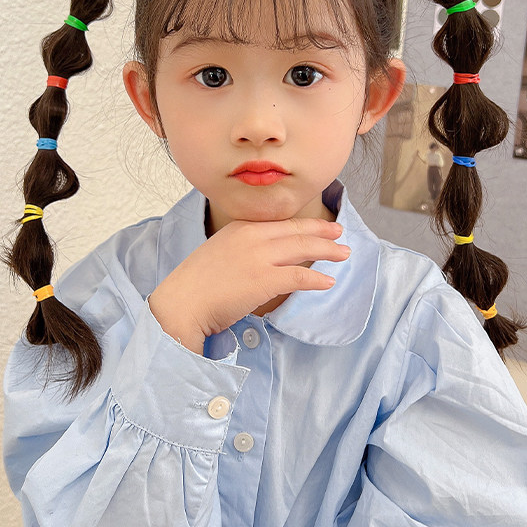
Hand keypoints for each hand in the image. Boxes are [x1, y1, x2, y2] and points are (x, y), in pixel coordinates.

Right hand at [149, 217, 348, 352]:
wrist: (182, 303)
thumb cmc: (195, 286)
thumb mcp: (218, 254)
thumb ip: (240, 250)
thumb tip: (259, 259)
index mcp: (239, 228)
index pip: (280, 223)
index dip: (305, 223)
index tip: (321, 225)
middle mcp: (252, 236)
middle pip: (296, 231)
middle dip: (323, 231)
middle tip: (340, 234)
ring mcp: (259, 257)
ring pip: (303, 248)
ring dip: (328, 251)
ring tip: (343, 254)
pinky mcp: (264, 279)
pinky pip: (299, 275)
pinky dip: (317, 278)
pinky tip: (328, 281)